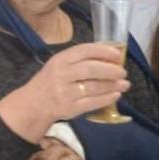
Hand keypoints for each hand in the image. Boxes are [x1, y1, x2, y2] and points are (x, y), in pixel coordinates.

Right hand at [0, 43, 131, 141]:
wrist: (33, 104)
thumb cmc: (52, 81)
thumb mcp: (60, 64)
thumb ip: (81, 59)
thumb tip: (112, 56)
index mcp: (60, 60)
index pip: (84, 51)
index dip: (103, 51)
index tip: (117, 54)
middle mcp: (62, 75)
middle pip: (90, 69)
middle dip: (110, 70)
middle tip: (123, 72)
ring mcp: (65, 93)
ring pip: (94, 87)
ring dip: (113, 85)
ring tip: (125, 84)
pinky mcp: (70, 108)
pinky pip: (92, 103)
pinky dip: (106, 99)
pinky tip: (116, 95)